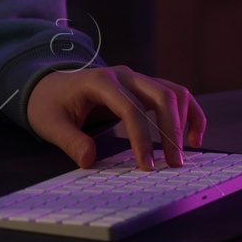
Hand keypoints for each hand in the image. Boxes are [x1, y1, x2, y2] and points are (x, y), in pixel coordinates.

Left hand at [25, 66, 206, 170]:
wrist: (48, 85)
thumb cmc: (49, 104)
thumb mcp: (49, 123)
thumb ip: (69, 140)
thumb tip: (88, 160)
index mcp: (100, 81)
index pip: (129, 107)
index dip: (141, 137)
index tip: (147, 166)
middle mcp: (123, 75)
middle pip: (160, 95)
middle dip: (172, 130)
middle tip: (173, 163)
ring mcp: (136, 79)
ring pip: (173, 92)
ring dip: (185, 121)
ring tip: (184, 154)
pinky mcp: (143, 87)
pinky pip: (174, 95)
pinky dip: (189, 113)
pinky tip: (192, 137)